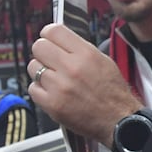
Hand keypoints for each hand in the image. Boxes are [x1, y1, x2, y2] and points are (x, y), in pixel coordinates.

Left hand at [28, 24, 140, 143]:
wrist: (118, 120)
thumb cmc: (113, 93)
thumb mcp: (103, 61)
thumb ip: (79, 49)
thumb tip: (60, 41)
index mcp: (85, 54)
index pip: (53, 31)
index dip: (48, 34)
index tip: (49, 40)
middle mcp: (71, 68)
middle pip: (39, 47)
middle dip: (43, 53)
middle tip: (50, 60)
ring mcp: (60, 87)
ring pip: (33, 67)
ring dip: (41, 72)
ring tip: (54, 79)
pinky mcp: (52, 104)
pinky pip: (33, 89)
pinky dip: (40, 90)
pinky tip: (52, 92)